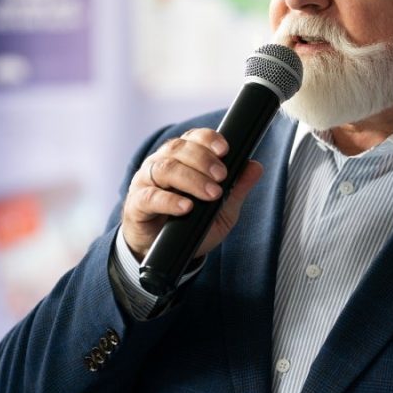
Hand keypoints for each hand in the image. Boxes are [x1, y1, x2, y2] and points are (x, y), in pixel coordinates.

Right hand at [121, 128, 263, 261]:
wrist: (166, 254)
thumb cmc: (192, 224)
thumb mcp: (221, 209)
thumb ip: (237, 188)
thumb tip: (256, 166)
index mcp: (181, 158)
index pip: (192, 137)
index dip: (208, 139)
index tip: (225, 150)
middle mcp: (161, 163)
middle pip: (178, 149)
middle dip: (203, 160)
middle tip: (222, 176)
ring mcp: (146, 182)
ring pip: (164, 168)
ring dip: (191, 178)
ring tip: (211, 193)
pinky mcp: (136, 204)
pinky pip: (150, 197)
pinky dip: (169, 200)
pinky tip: (186, 207)